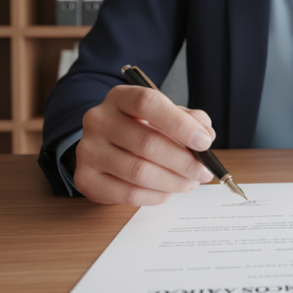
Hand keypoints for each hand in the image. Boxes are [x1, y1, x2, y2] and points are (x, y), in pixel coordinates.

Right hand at [73, 85, 216, 205]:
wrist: (105, 146)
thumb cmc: (141, 129)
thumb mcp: (165, 116)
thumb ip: (189, 120)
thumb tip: (206, 135)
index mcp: (120, 97)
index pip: (148, 103)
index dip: (180, 124)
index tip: (204, 142)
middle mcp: (98, 120)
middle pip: (147, 142)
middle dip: (184, 161)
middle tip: (204, 172)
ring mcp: (88, 150)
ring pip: (139, 172)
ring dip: (173, 181)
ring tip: (190, 182)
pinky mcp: (86, 179)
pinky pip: (128, 194)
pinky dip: (155, 196)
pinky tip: (168, 191)